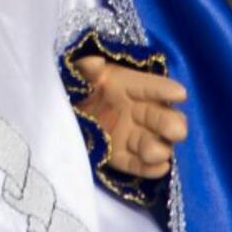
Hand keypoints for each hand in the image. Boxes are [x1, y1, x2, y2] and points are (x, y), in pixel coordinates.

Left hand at [74, 56, 188, 178]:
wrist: (52, 115)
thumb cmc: (70, 88)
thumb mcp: (74, 74)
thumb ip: (84, 69)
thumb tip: (95, 63)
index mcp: (125, 86)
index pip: (148, 86)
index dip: (163, 89)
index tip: (180, 93)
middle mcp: (134, 110)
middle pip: (160, 117)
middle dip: (170, 124)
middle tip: (176, 130)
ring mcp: (128, 135)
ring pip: (152, 143)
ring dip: (159, 148)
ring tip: (156, 153)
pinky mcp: (117, 156)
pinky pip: (135, 164)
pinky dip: (148, 168)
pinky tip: (159, 168)